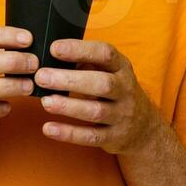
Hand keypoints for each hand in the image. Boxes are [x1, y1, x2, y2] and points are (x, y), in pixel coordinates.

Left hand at [34, 39, 159, 153]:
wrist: (143, 127)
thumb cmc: (115, 90)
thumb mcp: (109, 71)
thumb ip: (86, 62)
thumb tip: (50, 57)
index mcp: (121, 67)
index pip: (105, 53)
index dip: (80, 50)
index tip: (54, 48)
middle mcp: (125, 90)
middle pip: (101, 84)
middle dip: (70, 80)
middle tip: (42, 77)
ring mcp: (122, 115)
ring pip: (96, 111)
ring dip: (68, 107)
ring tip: (45, 101)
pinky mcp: (114, 137)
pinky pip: (91, 136)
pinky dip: (69, 133)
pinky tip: (49, 128)